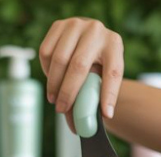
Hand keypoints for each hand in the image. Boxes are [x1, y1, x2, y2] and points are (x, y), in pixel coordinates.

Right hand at [38, 18, 123, 133]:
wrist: (90, 39)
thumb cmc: (97, 65)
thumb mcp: (102, 78)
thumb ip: (94, 98)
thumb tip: (79, 128)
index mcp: (114, 45)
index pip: (112, 73)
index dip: (108, 96)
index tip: (105, 115)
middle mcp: (96, 31)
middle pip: (79, 67)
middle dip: (68, 92)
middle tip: (61, 110)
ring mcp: (76, 24)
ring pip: (58, 59)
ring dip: (53, 83)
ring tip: (54, 99)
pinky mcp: (58, 25)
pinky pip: (46, 52)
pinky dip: (46, 70)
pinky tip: (52, 79)